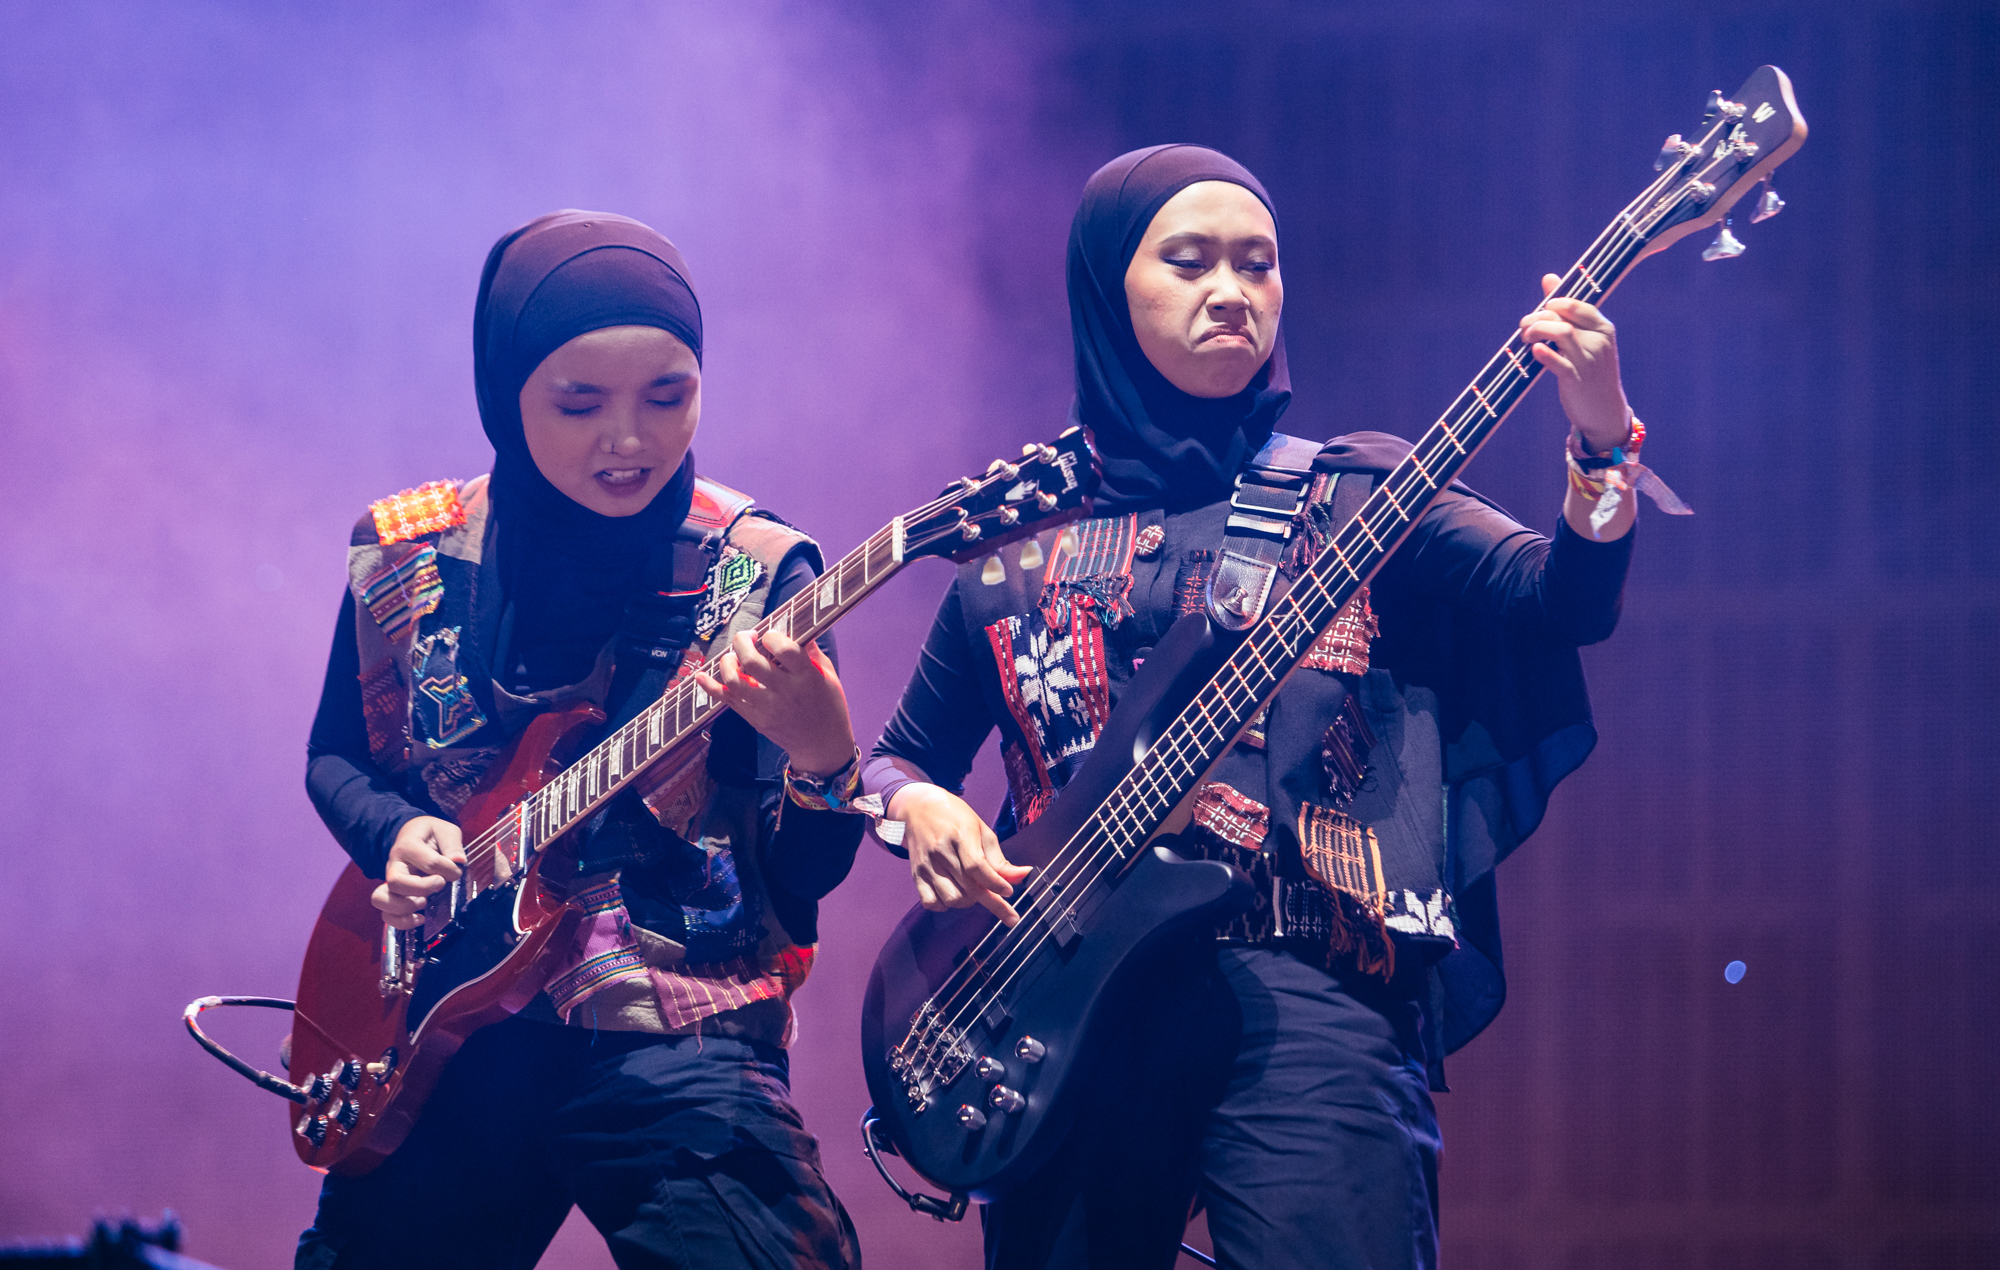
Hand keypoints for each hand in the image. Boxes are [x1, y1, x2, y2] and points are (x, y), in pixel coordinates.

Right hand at [372, 816, 464, 930]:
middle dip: (422, 887)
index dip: (448, 868)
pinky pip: (386, 915)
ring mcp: (390, 881)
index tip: (457, 868)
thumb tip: (459, 860)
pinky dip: (402, 922)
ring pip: (381, 899)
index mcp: (408, 845)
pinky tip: (421, 918)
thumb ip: (453, 844)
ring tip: (425, 902)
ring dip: (406, 906)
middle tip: (440, 884)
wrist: (414, 835)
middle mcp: (394, 864)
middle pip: (395, 882)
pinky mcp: (392, 895)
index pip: (428, 862)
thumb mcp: (446, 831)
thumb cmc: (431, 835)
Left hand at [693, 628, 855, 776]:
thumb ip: (809, 650)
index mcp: (807, 678)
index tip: (770, 635)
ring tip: (733, 656)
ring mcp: (766, 708)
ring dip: (727, 662)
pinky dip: (710, 686)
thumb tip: (793, 625)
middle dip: (743, 642)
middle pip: (752, 662)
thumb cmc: (828, 705)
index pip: (784, 650)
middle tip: (746, 637)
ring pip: (734, 681)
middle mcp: (784, 693)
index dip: (772, 636)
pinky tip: (700, 675)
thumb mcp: (827, 674)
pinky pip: (726, 700)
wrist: (821, 744)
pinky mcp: (754, 718)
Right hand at [891, 783, 1032, 926]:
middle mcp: (940, 850)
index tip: (1008, 892)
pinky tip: (954, 894)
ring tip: (974, 892)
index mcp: (960, 834)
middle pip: (968, 886)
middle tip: (1003, 905)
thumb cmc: (955, 817)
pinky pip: (930, 902)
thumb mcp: (981, 830)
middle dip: (991, 901)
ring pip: (951, 898)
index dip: (994, 883)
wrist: (919, 808)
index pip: (976, 866)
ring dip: (968, 902)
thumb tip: (1023, 876)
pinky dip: (945, 906)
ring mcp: (926, 864)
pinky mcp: (916, 874)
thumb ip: (1000, 858)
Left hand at [1521, 273, 1630, 452]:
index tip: (1540, 311)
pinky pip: (1559, 362)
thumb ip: (1567, 310)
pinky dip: (1544, 354)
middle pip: (1564, 318)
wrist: (1604, 411)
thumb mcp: (1586, 339)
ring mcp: (1588, 360)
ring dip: (1537, 331)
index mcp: (1603, 328)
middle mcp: (1598, 341)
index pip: (1576, 305)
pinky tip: (1534, 351)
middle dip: (1538, 317)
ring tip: (1525, 338)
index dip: (1553, 303)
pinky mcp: (1576, 380)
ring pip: (1561, 334)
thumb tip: (1548, 278)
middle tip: (1524, 326)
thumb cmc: (1591, 370)